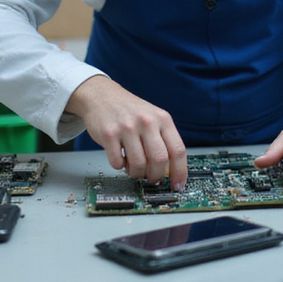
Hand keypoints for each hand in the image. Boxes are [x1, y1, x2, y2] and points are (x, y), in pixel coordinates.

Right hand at [65, 75, 187, 188]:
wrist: (102, 95)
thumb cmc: (129, 110)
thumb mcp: (153, 118)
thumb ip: (163, 140)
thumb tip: (171, 171)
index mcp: (162, 119)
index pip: (178, 150)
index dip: (180, 172)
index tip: (178, 186)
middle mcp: (146, 121)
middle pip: (159, 160)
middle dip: (156, 176)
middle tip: (151, 179)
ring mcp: (127, 127)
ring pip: (138, 165)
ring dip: (136, 173)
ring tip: (133, 166)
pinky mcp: (109, 134)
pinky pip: (117, 163)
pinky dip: (119, 166)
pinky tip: (119, 156)